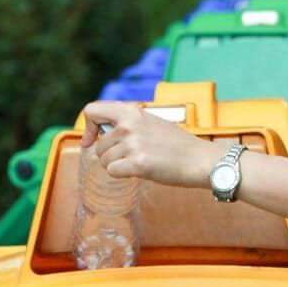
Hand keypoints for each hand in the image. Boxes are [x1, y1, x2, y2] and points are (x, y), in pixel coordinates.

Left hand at [80, 101, 222, 187]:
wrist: (200, 159)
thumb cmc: (177, 144)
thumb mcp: (150, 122)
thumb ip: (126, 124)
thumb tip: (97, 134)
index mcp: (131, 112)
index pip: (92, 111)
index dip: (87, 128)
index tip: (89, 141)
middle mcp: (129, 125)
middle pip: (98, 146)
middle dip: (110, 156)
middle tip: (133, 157)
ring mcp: (133, 144)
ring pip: (105, 161)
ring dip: (118, 166)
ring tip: (141, 162)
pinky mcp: (137, 164)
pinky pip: (113, 172)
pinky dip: (123, 175)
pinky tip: (140, 171)